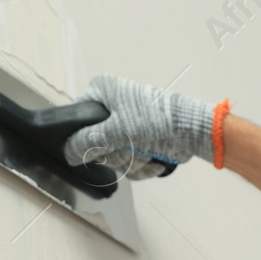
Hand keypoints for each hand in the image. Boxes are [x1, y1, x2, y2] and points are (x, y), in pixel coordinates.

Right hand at [62, 74, 215, 179]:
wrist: (193, 131)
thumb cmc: (158, 120)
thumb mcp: (117, 130)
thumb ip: (89, 142)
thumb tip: (67, 152)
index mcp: (102, 93)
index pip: (77, 118)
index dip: (83, 137)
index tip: (96, 146)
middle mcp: (111, 107)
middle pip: (96, 144)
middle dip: (117, 153)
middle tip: (131, 145)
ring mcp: (125, 127)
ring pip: (114, 158)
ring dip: (132, 161)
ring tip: (148, 150)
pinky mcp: (138, 142)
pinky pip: (128, 164)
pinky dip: (142, 166)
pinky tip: (155, 158)